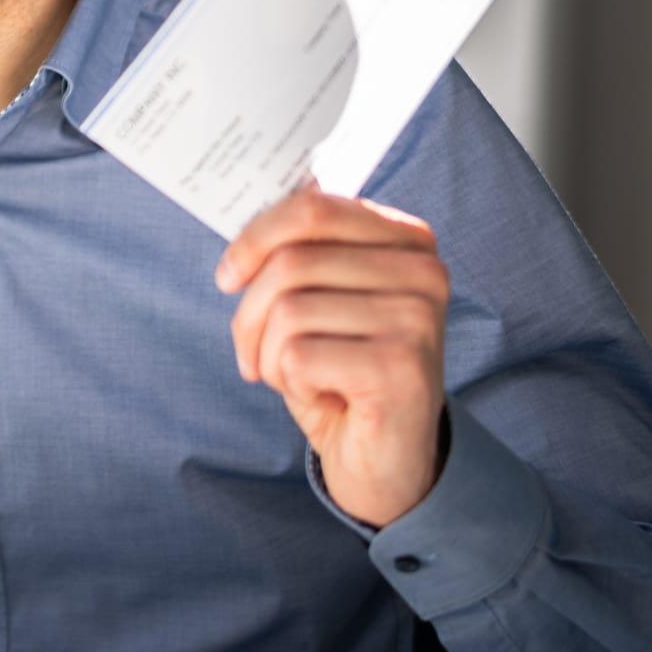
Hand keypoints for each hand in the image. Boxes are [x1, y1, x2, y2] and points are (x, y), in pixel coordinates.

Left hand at [215, 185, 449, 527]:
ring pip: (288, 311)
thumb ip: (301, 248)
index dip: (253, 239)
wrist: (385, 460)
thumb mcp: (319, 299)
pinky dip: (291, 384)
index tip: (226, 277)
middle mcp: (424, 272)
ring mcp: (418, 318)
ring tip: (302, 379)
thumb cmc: (342, 372)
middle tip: (255, 356)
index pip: (312, 208)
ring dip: (270, 356)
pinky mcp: (401, 367)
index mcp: (407, 240)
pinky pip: (297, 357)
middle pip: (290, 263)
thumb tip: (266, 192)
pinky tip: (327, 398)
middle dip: (250, 316)